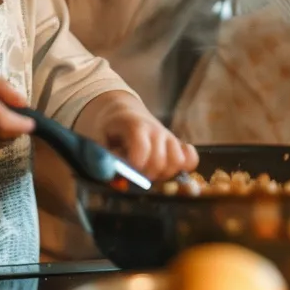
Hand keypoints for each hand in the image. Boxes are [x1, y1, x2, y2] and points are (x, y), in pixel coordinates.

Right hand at [0, 62, 35, 153]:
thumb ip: (0, 86)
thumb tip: (24, 104)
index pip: (3, 122)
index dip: (22, 124)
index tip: (31, 120)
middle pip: (5, 136)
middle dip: (19, 128)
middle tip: (19, 115)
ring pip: (1, 143)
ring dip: (11, 133)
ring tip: (3, 116)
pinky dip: (0, 138)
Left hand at [79, 92, 198, 179]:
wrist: (122, 114)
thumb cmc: (109, 131)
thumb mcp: (98, 141)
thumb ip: (104, 159)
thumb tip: (114, 175)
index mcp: (133, 126)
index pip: (142, 148)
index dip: (136, 164)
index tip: (129, 169)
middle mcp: (155, 130)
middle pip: (160, 161)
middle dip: (147, 175)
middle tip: (137, 174)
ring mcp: (169, 137)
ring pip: (177, 162)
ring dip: (164, 173)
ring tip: (150, 172)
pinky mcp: (178, 144)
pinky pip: (191, 159)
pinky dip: (183, 167)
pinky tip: (168, 168)